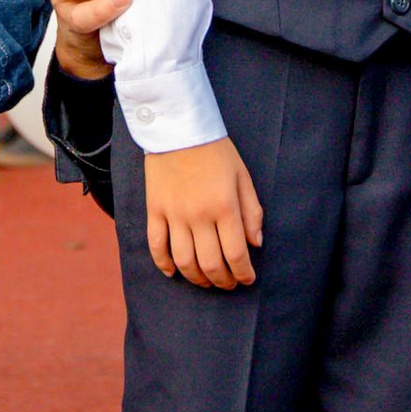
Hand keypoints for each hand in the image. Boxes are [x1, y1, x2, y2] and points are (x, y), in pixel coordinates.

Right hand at [143, 137, 263, 287]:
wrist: (178, 128)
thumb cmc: (215, 151)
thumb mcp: (242, 176)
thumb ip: (252, 211)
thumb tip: (255, 243)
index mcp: (224, 206)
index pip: (236, 254)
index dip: (243, 273)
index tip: (247, 279)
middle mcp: (199, 215)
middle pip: (210, 263)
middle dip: (223, 280)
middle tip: (229, 283)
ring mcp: (174, 214)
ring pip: (184, 260)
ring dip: (197, 278)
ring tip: (206, 282)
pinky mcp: (155, 210)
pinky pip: (156, 245)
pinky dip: (164, 264)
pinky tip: (173, 273)